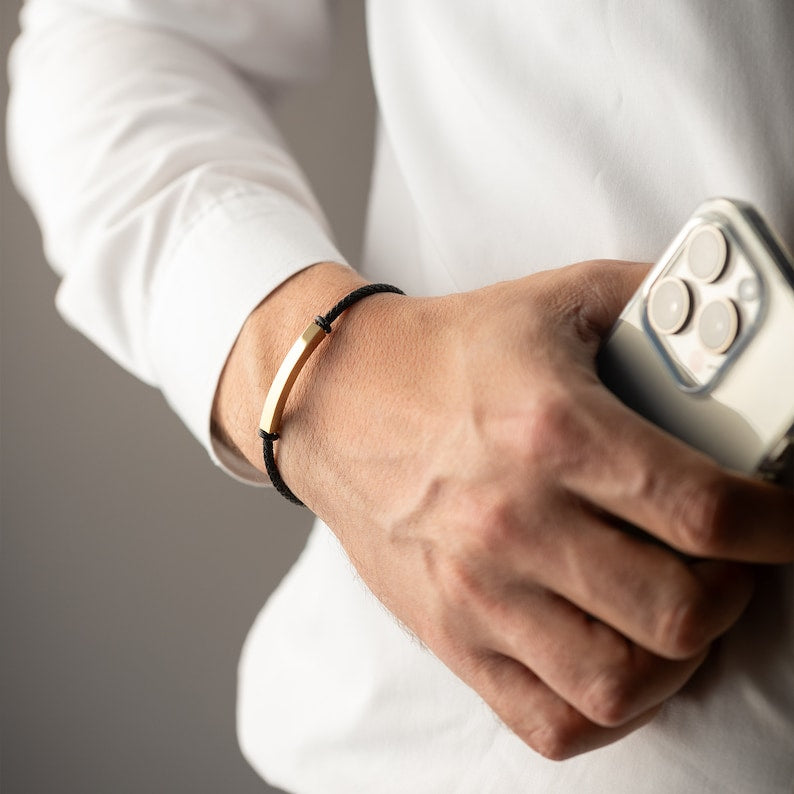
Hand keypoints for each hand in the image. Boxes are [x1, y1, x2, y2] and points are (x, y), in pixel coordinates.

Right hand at [215, 260, 793, 758]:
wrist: (337, 400)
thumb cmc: (443, 355)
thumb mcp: (551, 302)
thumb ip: (651, 300)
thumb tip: (730, 314)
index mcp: (553, 430)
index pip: (706, 511)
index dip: (779, 526)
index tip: (786, 522)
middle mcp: (515, 519)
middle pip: (680, 610)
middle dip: (736, 592)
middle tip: (729, 561)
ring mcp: (478, 588)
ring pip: (621, 681)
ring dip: (678, 658)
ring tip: (674, 612)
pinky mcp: (449, 630)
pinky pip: (548, 718)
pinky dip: (605, 708)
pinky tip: (614, 657)